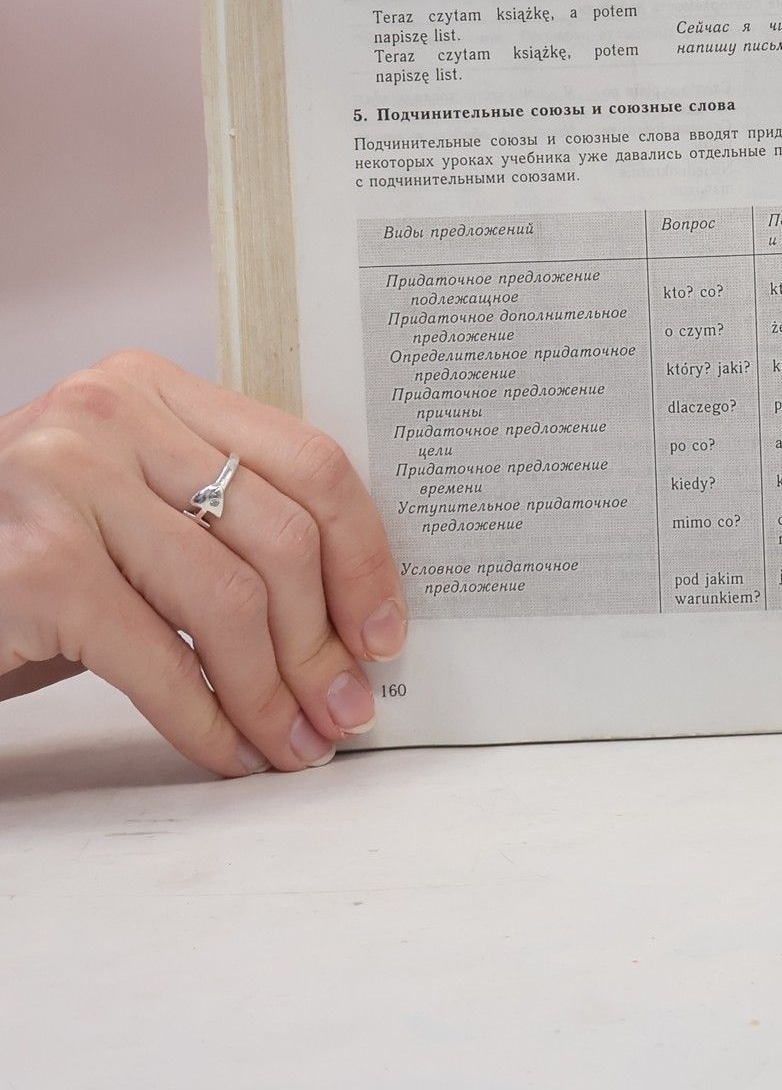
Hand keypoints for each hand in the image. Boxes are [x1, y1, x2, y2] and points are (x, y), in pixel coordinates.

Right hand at [0, 352, 405, 775]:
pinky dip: (208, 720)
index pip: (309, 460)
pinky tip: (231, 752)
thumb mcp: (128, 510)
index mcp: (153, 387)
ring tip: (298, 742)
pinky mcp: (34, 568)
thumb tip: (347, 616)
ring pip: (231, 600)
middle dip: (326, 639)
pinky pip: (160, 660)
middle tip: (348, 708)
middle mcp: (111, 416)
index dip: (365, 554)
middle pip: (282, 532)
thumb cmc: (21, 556)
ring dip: (276, 692)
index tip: (386, 629)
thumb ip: (219, 523)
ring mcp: (64, 484)